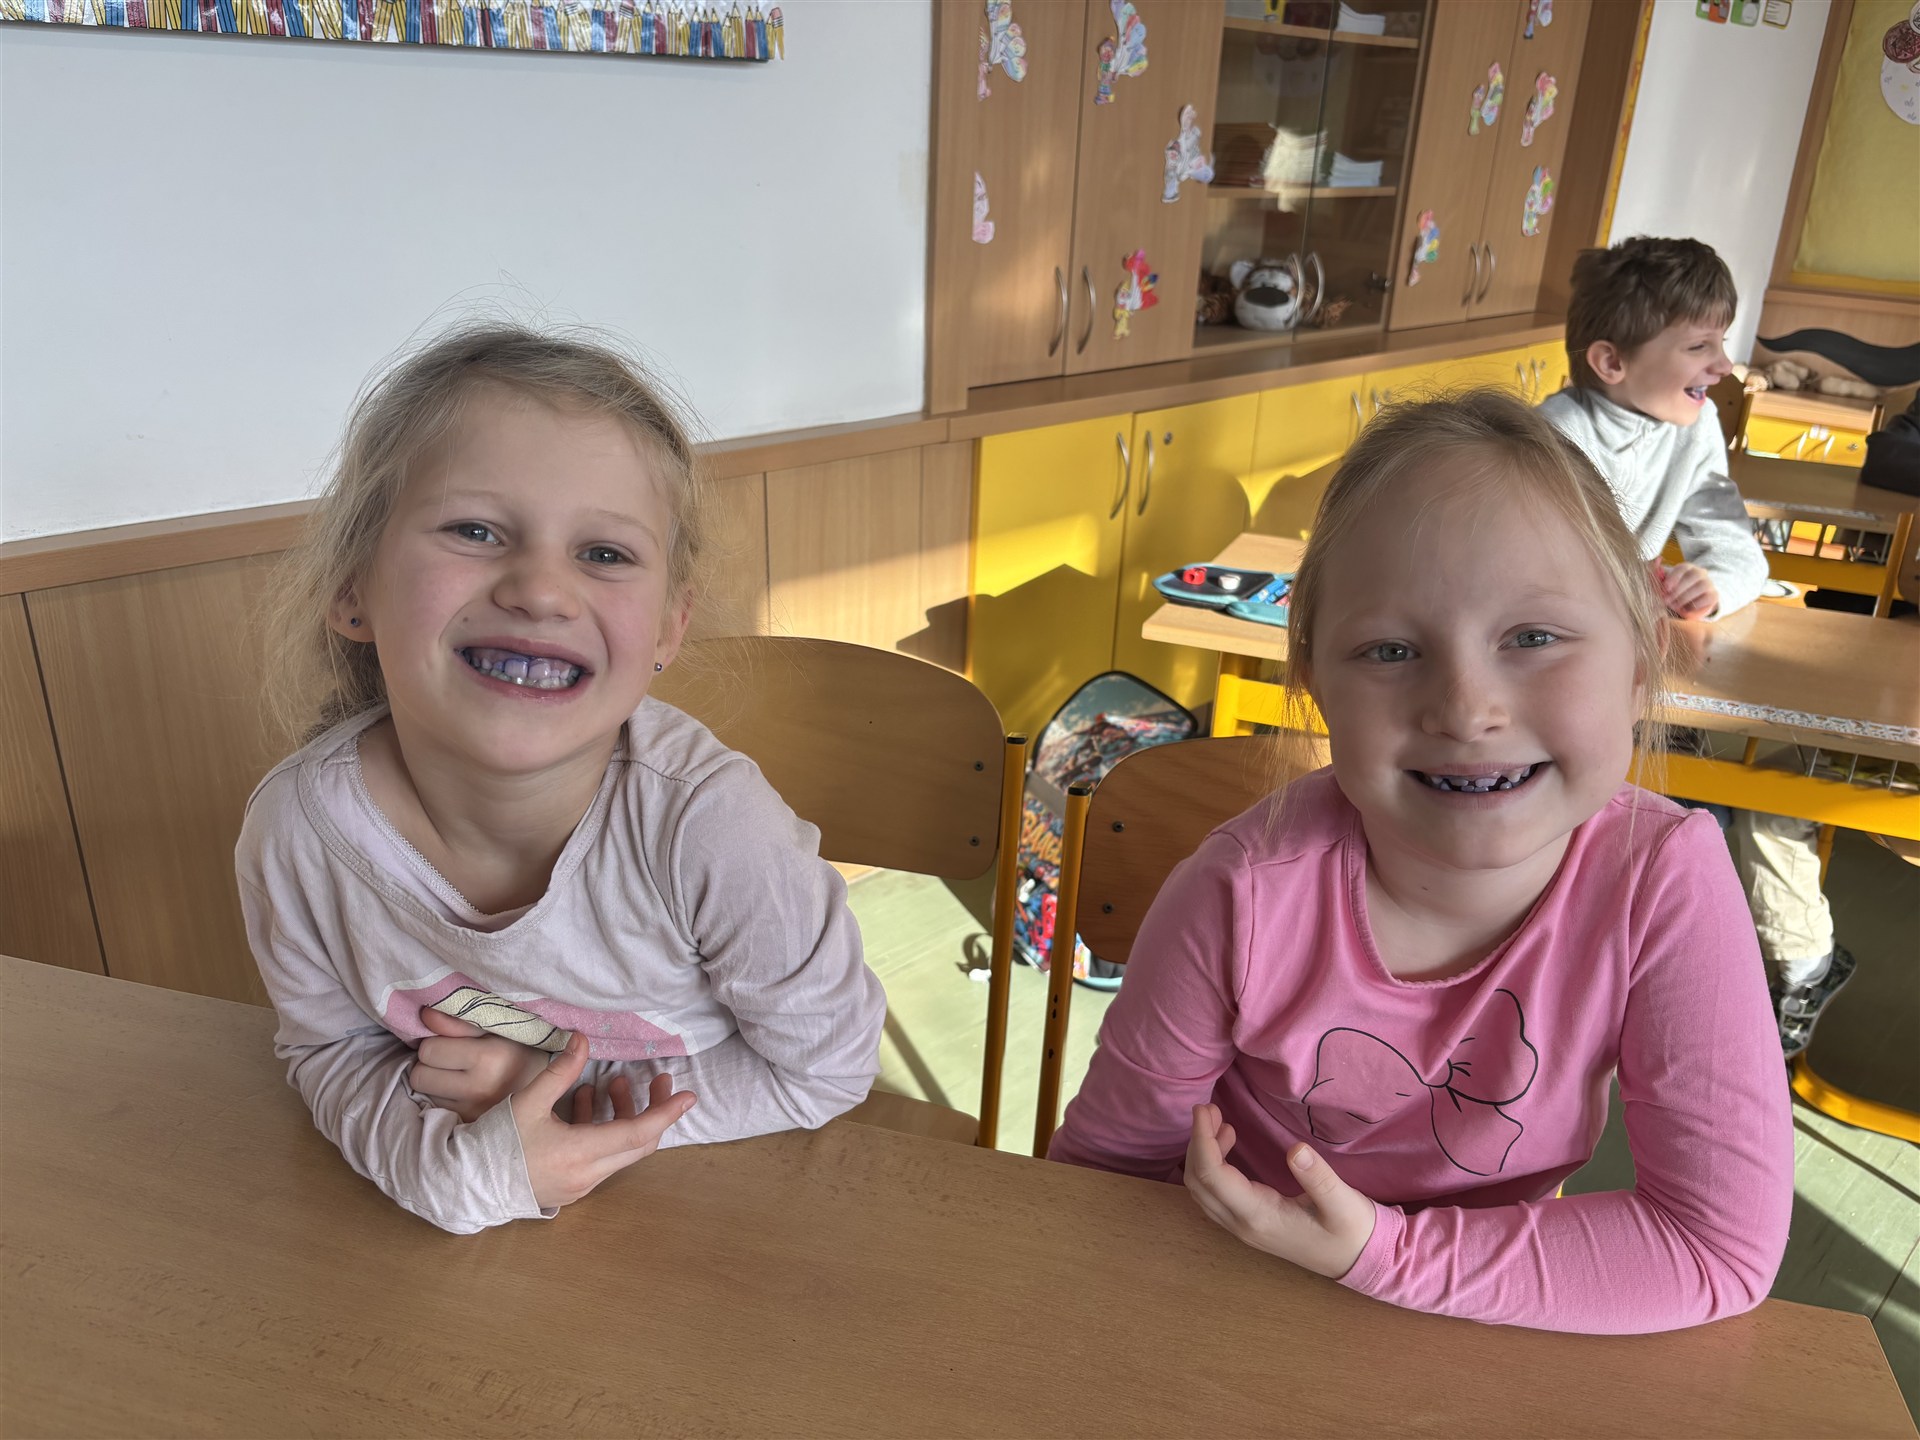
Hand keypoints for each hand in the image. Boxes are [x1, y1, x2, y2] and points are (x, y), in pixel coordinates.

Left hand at [408, 1005, 550, 1123]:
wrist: (549, 1092)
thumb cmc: (522, 1053)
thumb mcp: (498, 1030)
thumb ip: (460, 1022)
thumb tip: (425, 1015)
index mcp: (490, 1057)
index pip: (429, 1049)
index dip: (436, 1043)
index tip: (452, 1044)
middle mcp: (479, 1089)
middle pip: (420, 1075)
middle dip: (430, 1065)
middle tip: (450, 1061)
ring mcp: (473, 1114)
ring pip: (425, 1094)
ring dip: (435, 1084)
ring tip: (457, 1077)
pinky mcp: (469, 1129)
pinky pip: (436, 1110)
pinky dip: (443, 1100)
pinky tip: (460, 1094)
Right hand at [511, 1031, 695, 1210]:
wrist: (467, 1184)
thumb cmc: (496, 1142)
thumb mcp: (529, 1101)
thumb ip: (562, 1071)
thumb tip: (583, 1038)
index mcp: (580, 1153)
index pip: (638, 1134)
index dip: (666, 1113)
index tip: (689, 1095)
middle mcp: (588, 1174)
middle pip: (639, 1144)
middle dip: (654, 1109)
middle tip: (658, 1079)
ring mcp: (581, 1184)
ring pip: (621, 1150)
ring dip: (624, 1116)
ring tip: (610, 1083)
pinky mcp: (572, 1186)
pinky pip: (602, 1157)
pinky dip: (604, 1130)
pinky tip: (586, 1102)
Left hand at [1184, 1103, 1375, 1279]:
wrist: (1360, 1262)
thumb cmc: (1353, 1232)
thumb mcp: (1344, 1203)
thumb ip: (1318, 1178)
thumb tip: (1295, 1149)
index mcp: (1260, 1217)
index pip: (1213, 1177)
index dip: (1202, 1140)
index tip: (1204, 1109)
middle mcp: (1243, 1225)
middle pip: (1198, 1183)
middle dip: (1197, 1143)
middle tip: (1210, 1109)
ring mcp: (1243, 1228)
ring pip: (1202, 1191)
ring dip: (1202, 1154)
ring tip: (1221, 1122)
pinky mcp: (1249, 1224)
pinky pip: (1214, 1195)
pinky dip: (1211, 1166)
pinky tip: (1229, 1146)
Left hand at [1654, 561, 1717, 619]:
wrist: (1689, 604)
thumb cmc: (1673, 592)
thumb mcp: (1663, 584)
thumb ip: (1657, 573)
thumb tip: (1657, 559)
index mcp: (1687, 568)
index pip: (1683, 568)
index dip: (1674, 577)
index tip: (1666, 588)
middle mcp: (1700, 573)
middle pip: (1693, 576)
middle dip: (1678, 589)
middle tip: (1667, 600)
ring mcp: (1708, 583)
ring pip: (1701, 587)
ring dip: (1686, 597)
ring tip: (1675, 606)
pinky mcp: (1714, 595)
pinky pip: (1707, 598)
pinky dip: (1695, 605)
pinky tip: (1686, 609)